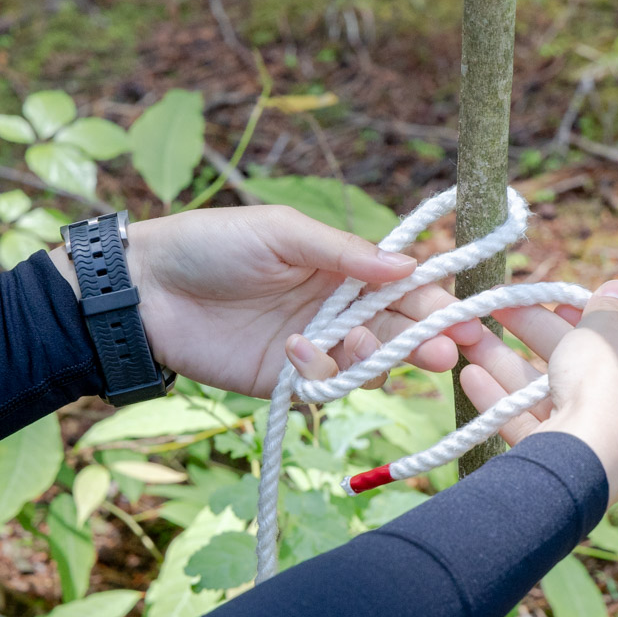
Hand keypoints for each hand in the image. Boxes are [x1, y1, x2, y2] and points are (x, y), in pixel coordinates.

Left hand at [50, 206, 481, 396]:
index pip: (405, 283)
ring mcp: (316, 345)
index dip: (438, 298)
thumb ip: (345, 253)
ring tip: (386, 347)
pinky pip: (328, 384)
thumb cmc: (213, 244)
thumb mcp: (282, 233)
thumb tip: (410, 266)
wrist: (147, 291)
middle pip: (400, 327)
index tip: (470, 314)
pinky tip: (299, 350)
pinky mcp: (289, 379)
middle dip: (430, 337)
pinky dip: (326, 372)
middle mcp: (339, 306)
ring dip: (386, 356)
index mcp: (343, 265)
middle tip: (451, 348)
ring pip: (372, 360)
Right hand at [458, 280, 617, 504]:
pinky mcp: (569, 466)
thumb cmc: (605, 383)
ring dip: (507, 364)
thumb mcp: (606, 328)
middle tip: (498, 307)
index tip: (551, 299)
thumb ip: (609, 306)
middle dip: (532, 333)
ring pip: (549, 395)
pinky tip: (470, 378)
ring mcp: (604, 443)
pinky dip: (503, 401)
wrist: (587, 457)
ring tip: (469, 339)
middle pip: (578, 364)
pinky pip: (534, 426)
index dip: (583, 316)